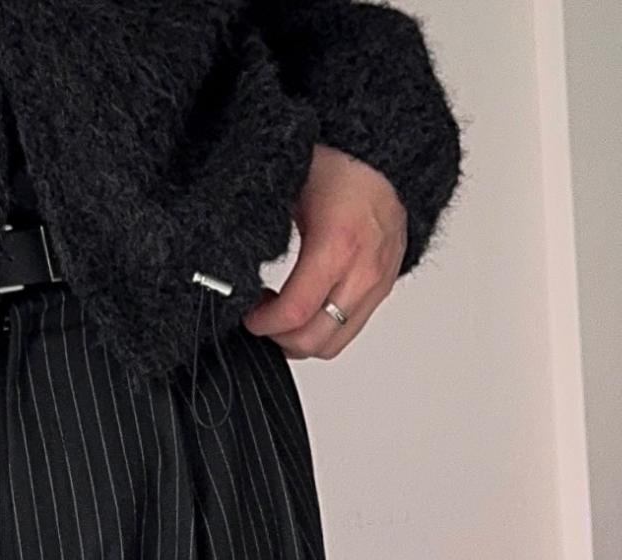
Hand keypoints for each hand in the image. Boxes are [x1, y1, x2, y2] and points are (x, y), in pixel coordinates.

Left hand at [244, 145, 407, 359]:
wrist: (388, 154)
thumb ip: (265, 236)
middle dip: (279, 339)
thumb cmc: (342, 162)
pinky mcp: (385, 288)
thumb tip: (233, 271)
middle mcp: (364, 271)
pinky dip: (323, 327)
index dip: (263, 324)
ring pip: (333, 344)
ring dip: (301, 339)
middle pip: (314, 341)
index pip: (295, 313)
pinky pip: (349, 328)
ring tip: (282, 315)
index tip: (248, 316)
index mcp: (338, 245)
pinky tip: (307, 305)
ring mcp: (378, 284)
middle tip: (261, 319)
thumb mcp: (292, 192)